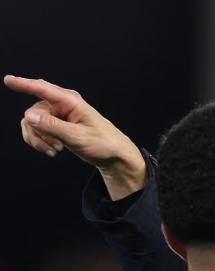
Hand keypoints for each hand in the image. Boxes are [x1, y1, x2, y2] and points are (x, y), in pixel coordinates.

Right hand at [4, 75, 146, 199]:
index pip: (43, 89)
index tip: (8, 80)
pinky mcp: (55, 124)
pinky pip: (36, 129)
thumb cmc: (102, 143)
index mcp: (71, 101)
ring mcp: (57, 114)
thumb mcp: (78, 137)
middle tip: (55, 147)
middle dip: (39, 132)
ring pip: (32, 122)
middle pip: (34, 112)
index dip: (24, 84)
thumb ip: (53, 127)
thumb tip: (29, 116)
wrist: (112, 155)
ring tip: (55, 150)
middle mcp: (62, 104)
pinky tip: (53, 150)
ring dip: (39, 139)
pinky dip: (40, 141)